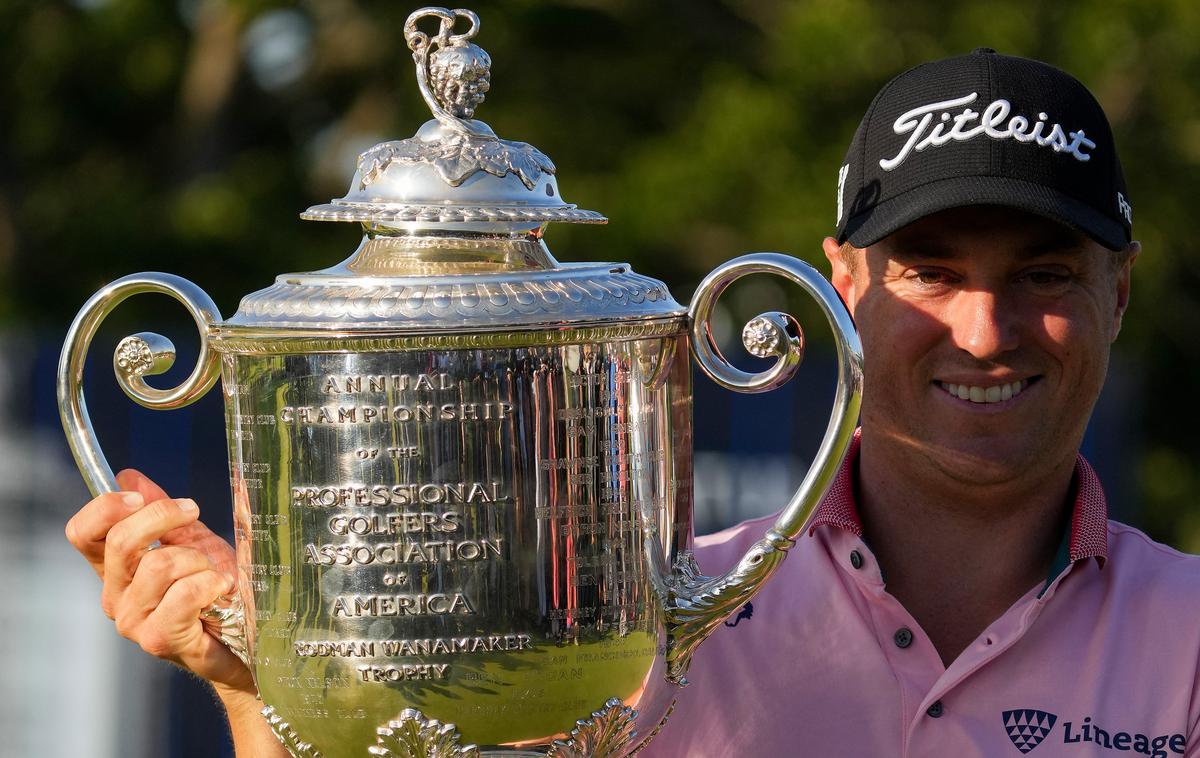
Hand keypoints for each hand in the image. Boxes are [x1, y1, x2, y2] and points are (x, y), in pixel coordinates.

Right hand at [65, 469, 253, 693]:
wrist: (249, 636)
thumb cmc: (216, 589)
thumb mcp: (190, 539)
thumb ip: (159, 510)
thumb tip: (127, 476)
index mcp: (117, 568)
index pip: (82, 533)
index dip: (106, 507)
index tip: (140, 497)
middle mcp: (116, 596)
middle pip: (120, 541)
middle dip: (163, 516)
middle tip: (193, 511)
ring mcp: (134, 621)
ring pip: (159, 565)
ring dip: (198, 560)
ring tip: (212, 573)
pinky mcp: (159, 639)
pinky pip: (183, 594)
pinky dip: (210, 584)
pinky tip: (220, 590)